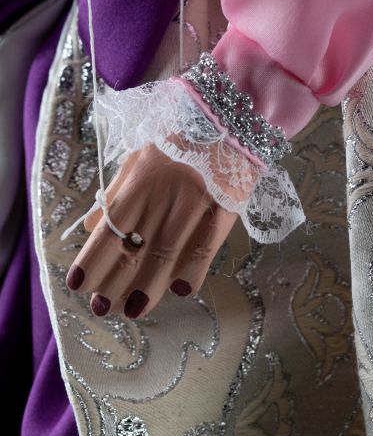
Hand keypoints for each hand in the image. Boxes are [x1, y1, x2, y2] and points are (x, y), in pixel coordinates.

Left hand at [65, 143, 238, 318]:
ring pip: (167, 252)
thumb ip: (115, 194)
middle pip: (135, 246)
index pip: (110, 228)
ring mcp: (194, 204)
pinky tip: (182, 290)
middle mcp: (162, 195)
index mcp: (140, 183)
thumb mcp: (140, 160)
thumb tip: (88, 227)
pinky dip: (194, 269)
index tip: (79, 285)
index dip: (93, 259)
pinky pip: (207, 245)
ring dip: (149, 286)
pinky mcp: (223, 209)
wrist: (230, 124)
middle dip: (115, 281)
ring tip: (134, 310)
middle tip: (102, 308)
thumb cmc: (180, 143)